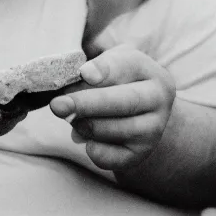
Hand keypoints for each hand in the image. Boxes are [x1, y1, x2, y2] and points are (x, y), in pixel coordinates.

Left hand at [50, 45, 175, 171]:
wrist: (139, 112)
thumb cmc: (118, 79)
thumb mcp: (111, 60)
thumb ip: (96, 59)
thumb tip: (83, 65)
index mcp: (149, 70)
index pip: (126, 66)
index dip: (103, 69)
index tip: (83, 73)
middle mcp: (158, 100)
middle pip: (122, 102)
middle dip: (85, 103)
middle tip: (57, 105)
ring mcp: (153, 130)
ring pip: (113, 130)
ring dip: (84, 124)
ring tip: (70, 116)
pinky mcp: (140, 154)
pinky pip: (110, 157)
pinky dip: (92, 148)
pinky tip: (84, 136)